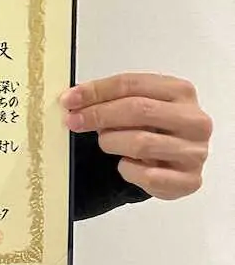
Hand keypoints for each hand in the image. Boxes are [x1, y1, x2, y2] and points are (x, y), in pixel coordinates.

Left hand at [60, 73, 211, 200]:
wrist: (173, 164)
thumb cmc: (151, 129)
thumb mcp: (135, 105)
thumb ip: (111, 98)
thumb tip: (73, 99)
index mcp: (181, 91)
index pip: (132, 84)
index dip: (97, 90)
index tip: (70, 99)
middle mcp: (194, 120)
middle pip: (138, 109)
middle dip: (99, 115)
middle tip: (74, 121)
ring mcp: (195, 151)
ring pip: (141, 142)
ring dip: (112, 143)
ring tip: (106, 143)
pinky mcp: (190, 180)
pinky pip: (147, 175)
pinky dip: (127, 169)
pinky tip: (126, 164)